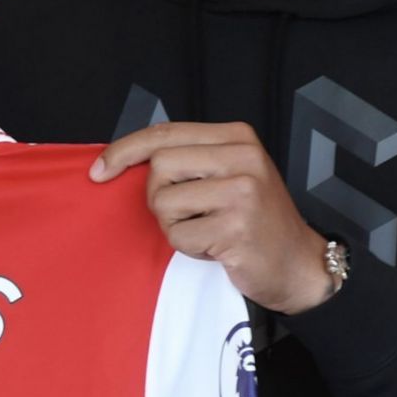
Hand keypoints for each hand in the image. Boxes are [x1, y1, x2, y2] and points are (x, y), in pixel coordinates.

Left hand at [90, 121, 333, 313]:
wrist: (298, 264)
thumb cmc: (255, 220)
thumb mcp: (229, 174)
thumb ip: (189, 160)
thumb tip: (120, 160)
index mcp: (238, 137)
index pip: (165, 133)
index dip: (124, 150)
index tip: (98, 170)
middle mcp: (244, 157)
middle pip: (159, 167)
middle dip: (158, 197)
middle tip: (187, 214)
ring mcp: (243, 192)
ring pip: (164, 203)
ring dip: (174, 226)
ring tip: (207, 230)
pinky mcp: (237, 227)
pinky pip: (179, 237)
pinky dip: (189, 248)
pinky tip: (216, 247)